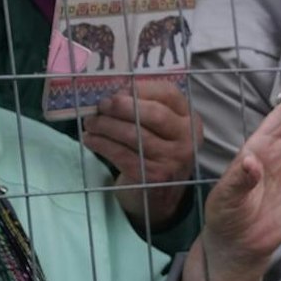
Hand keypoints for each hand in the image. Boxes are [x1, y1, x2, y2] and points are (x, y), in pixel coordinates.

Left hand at [85, 80, 198, 230]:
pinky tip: (90, 139)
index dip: (140, 88)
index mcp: (189, 119)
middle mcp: (187, 139)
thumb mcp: (158, 126)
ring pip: (135, 135)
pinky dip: (102, 145)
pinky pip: (123, 155)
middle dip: (122, 106)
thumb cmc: (154, 149)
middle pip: (154, 114)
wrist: (160, 191)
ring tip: (90, 122)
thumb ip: (143, 105)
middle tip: (101, 105)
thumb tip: (113, 92)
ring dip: (106, 126)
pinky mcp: (155, 176)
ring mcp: (173, 160)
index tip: (116, 90)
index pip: (168, 94)